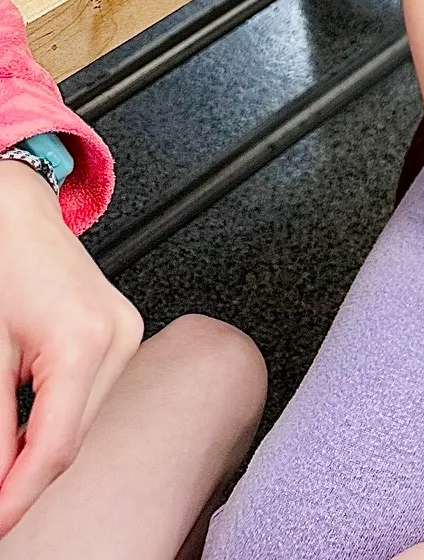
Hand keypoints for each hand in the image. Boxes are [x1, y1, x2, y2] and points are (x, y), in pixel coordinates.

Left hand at [0, 160, 142, 535]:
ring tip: (5, 456)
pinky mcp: (123, 332)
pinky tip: (26, 424)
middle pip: (71, 440)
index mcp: (86, 341)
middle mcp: (120, 338)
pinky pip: (89, 398)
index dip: (18, 498)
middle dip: (24, 475)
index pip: (55, 448)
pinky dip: (54, 420)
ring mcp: (128, 335)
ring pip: (82, 423)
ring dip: (40, 448)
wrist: (18, 209)